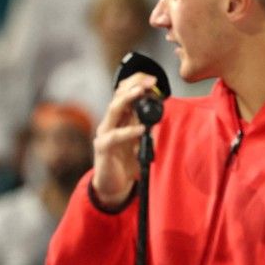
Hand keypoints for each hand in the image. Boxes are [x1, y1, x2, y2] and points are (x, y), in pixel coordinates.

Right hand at [91, 73, 156, 206]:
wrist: (113, 185)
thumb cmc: (126, 161)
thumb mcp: (140, 139)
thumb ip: (146, 125)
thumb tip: (161, 110)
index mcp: (119, 118)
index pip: (124, 92)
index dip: (136, 83)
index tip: (153, 79)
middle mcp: (109, 122)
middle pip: (118, 95)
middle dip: (134, 85)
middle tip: (150, 81)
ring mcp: (104, 134)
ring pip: (113, 110)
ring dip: (127, 99)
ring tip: (141, 93)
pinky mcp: (102, 148)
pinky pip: (114, 136)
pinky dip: (128, 131)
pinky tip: (141, 129)